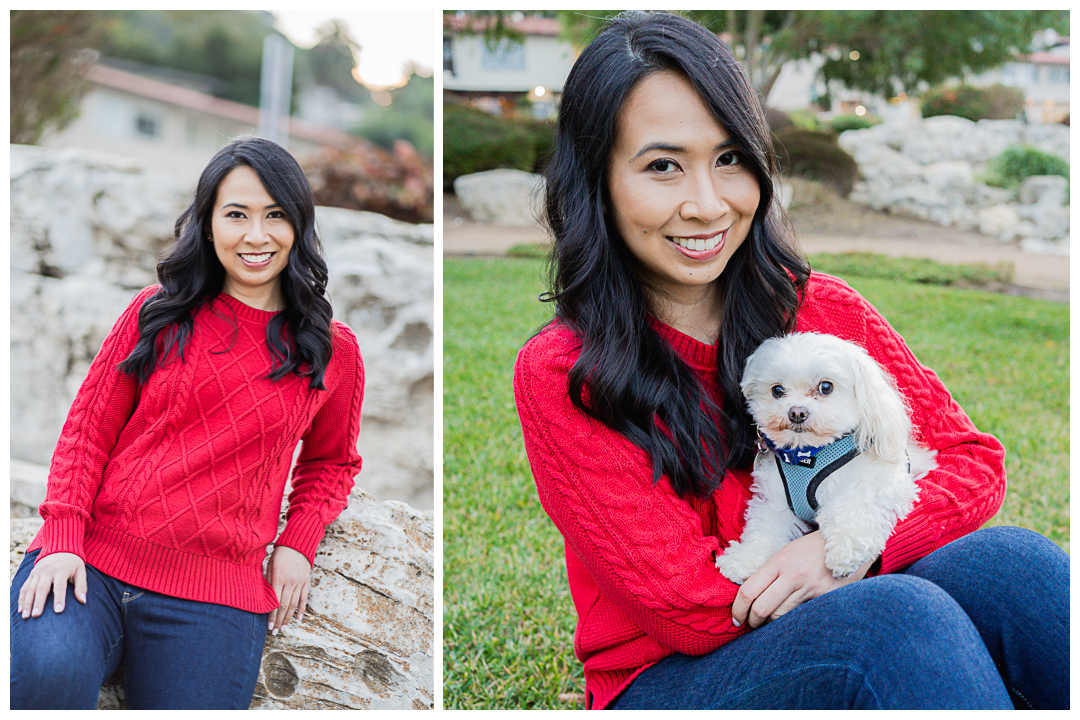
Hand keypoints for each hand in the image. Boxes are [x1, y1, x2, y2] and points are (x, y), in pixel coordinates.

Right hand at [17, 552, 86, 619]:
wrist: (60, 546)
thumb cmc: (73, 562)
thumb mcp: (81, 571)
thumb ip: (81, 586)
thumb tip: (83, 601)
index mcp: (61, 570)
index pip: (60, 586)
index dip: (59, 599)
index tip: (58, 611)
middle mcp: (47, 571)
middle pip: (42, 588)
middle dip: (38, 603)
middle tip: (36, 616)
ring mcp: (37, 572)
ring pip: (30, 589)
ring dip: (27, 603)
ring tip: (25, 616)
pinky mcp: (31, 574)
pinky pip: (24, 587)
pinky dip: (21, 598)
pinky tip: (20, 609)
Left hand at [265, 545, 311, 634]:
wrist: (297, 544)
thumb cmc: (279, 554)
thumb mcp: (269, 566)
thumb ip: (267, 582)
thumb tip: (264, 599)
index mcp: (278, 578)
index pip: (275, 602)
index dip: (271, 616)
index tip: (268, 626)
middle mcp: (290, 582)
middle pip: (284, 606)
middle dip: (279, 620)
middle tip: (275, 631)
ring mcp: (299, 582)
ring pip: (294, 604)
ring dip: (288, 617)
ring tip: (284, 627)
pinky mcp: (306, 581)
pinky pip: (303, 597)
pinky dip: (301, 608)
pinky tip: (298, 618)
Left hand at [730, 531, 874, 628]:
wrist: (847, 543)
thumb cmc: (812, 549)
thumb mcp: (786, 553)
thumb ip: (769, 573)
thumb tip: (750, 596)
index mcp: (778, 562)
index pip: (748, 590)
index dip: (738, 608)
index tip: (736, 618)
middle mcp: (793, 575)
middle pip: (762, 609)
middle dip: (752, 621)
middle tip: (750, 625)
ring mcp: (810, 588)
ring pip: (781, 616)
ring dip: (771, 624)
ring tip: (768, 623)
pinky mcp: (826, 598)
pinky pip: (802, 616)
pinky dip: (793, 621)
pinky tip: (791, 620)